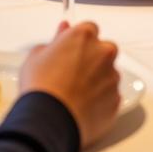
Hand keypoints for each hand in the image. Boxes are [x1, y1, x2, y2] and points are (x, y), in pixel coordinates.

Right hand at [20, 21, 120, 148]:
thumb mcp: (36, 56)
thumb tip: (63, 31)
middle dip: (92, 59)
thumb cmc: (41, 88)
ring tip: (74, 94)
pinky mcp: (115, 99)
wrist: (49, 121)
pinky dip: (100, 100)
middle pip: (103, 50)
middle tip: (72, 74)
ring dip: (97, 80)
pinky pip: (110, 96)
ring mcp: (112, 76)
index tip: (71, 50)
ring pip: (108, 74)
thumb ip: (55, 39)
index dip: (79, 42)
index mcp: (84, 36)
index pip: (89, 30)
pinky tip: (82, 107)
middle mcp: (103, 52)